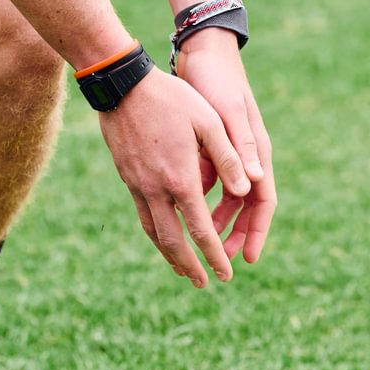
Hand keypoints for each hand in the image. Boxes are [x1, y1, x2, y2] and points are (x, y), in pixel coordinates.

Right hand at [98, 68, 250, 287]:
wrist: (122, 85)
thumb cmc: (172, 98)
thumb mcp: (208, 121)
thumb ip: (229, 157)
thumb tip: (248, 189)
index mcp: (182, 179)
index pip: (201, 230)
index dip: (214, 255)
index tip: (226, 274)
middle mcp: (158, 190)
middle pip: (174, 242)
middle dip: (190, 266)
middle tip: (203, 283)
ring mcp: (139, 186)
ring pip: (154, 233)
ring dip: (169, 256)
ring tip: (182, 271)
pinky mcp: (128, 179)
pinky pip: (143, 216)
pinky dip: (155, 234)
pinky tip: (162, 239)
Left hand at [174, 28, 276, 264]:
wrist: (202, 52)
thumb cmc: (216, 80)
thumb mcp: (227, 115)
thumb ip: (240, 149)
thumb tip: (252, 185)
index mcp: (256, 153)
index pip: (263, 202)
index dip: (256, 232)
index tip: (247, 259)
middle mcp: (247, 157)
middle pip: (245, 208)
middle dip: (234, 236)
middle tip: (221, 262)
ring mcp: (230, 153)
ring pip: (226, 198)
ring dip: (215, 221)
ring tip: (200, 244)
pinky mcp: (212, 147)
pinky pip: (208, 183)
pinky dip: (198, 199)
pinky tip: (182, 213)